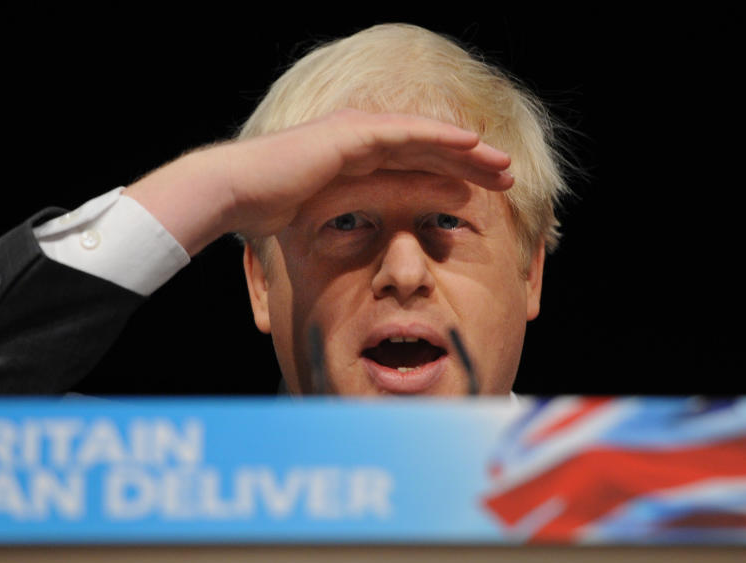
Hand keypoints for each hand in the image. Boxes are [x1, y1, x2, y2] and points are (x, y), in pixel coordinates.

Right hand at [124, 110, 512, 254]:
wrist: (237, 192)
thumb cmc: (272, 212)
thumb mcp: (326, 220)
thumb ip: (355, 222)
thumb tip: (377, 248)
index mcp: (358, 159)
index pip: (416, 166)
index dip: (452, 177)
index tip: (483, 194)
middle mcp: (362, 139)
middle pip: (430, 150)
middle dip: (470, 162)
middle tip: (508, 177)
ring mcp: (358, 132)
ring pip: (427, 138)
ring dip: (467, 150)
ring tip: (502, 163)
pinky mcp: (352, 132)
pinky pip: (407, 134)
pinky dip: (440, 138)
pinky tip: (471, 144)